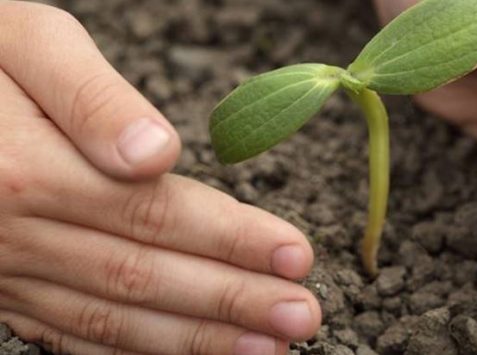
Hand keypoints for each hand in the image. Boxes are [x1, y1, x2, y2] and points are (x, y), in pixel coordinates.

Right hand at [0, 2, 319, 353]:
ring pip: (113, 320)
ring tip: (266, 350)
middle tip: (303, 318)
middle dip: (232, 302)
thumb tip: (156, 153)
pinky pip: (69, 334)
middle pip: (145, 277)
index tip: (297, 255)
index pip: (156, 214)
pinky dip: (133, 353)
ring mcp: (4, 273)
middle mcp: (16, 236)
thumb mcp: (24, 43)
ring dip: (196, 340)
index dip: (232, 239)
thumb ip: (90, 98)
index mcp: (28, 172)